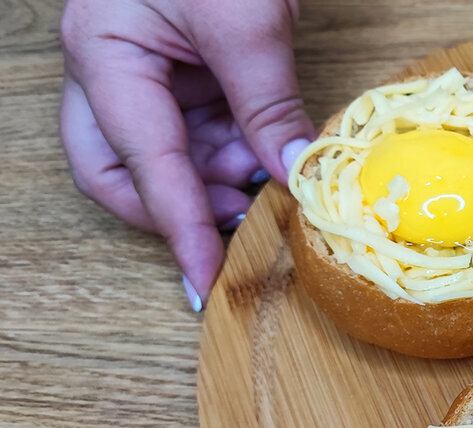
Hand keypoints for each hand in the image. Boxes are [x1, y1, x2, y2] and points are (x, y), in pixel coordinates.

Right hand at [60, 0, 314, 308]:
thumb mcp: (247, 22)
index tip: (205, 280)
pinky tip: (267, 158)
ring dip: (214, 182)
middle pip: (120, 173)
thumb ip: (265, 102)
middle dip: (176, 209)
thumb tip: (291, 174)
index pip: (142, 167)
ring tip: (266, 180)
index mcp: (104, 57)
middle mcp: (112, 72)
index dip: (178, 229)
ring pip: (164, 158)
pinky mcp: (183, 72)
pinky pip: (198, 134)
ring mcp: (145, 73)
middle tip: (241, 219)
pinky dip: (232, 155)